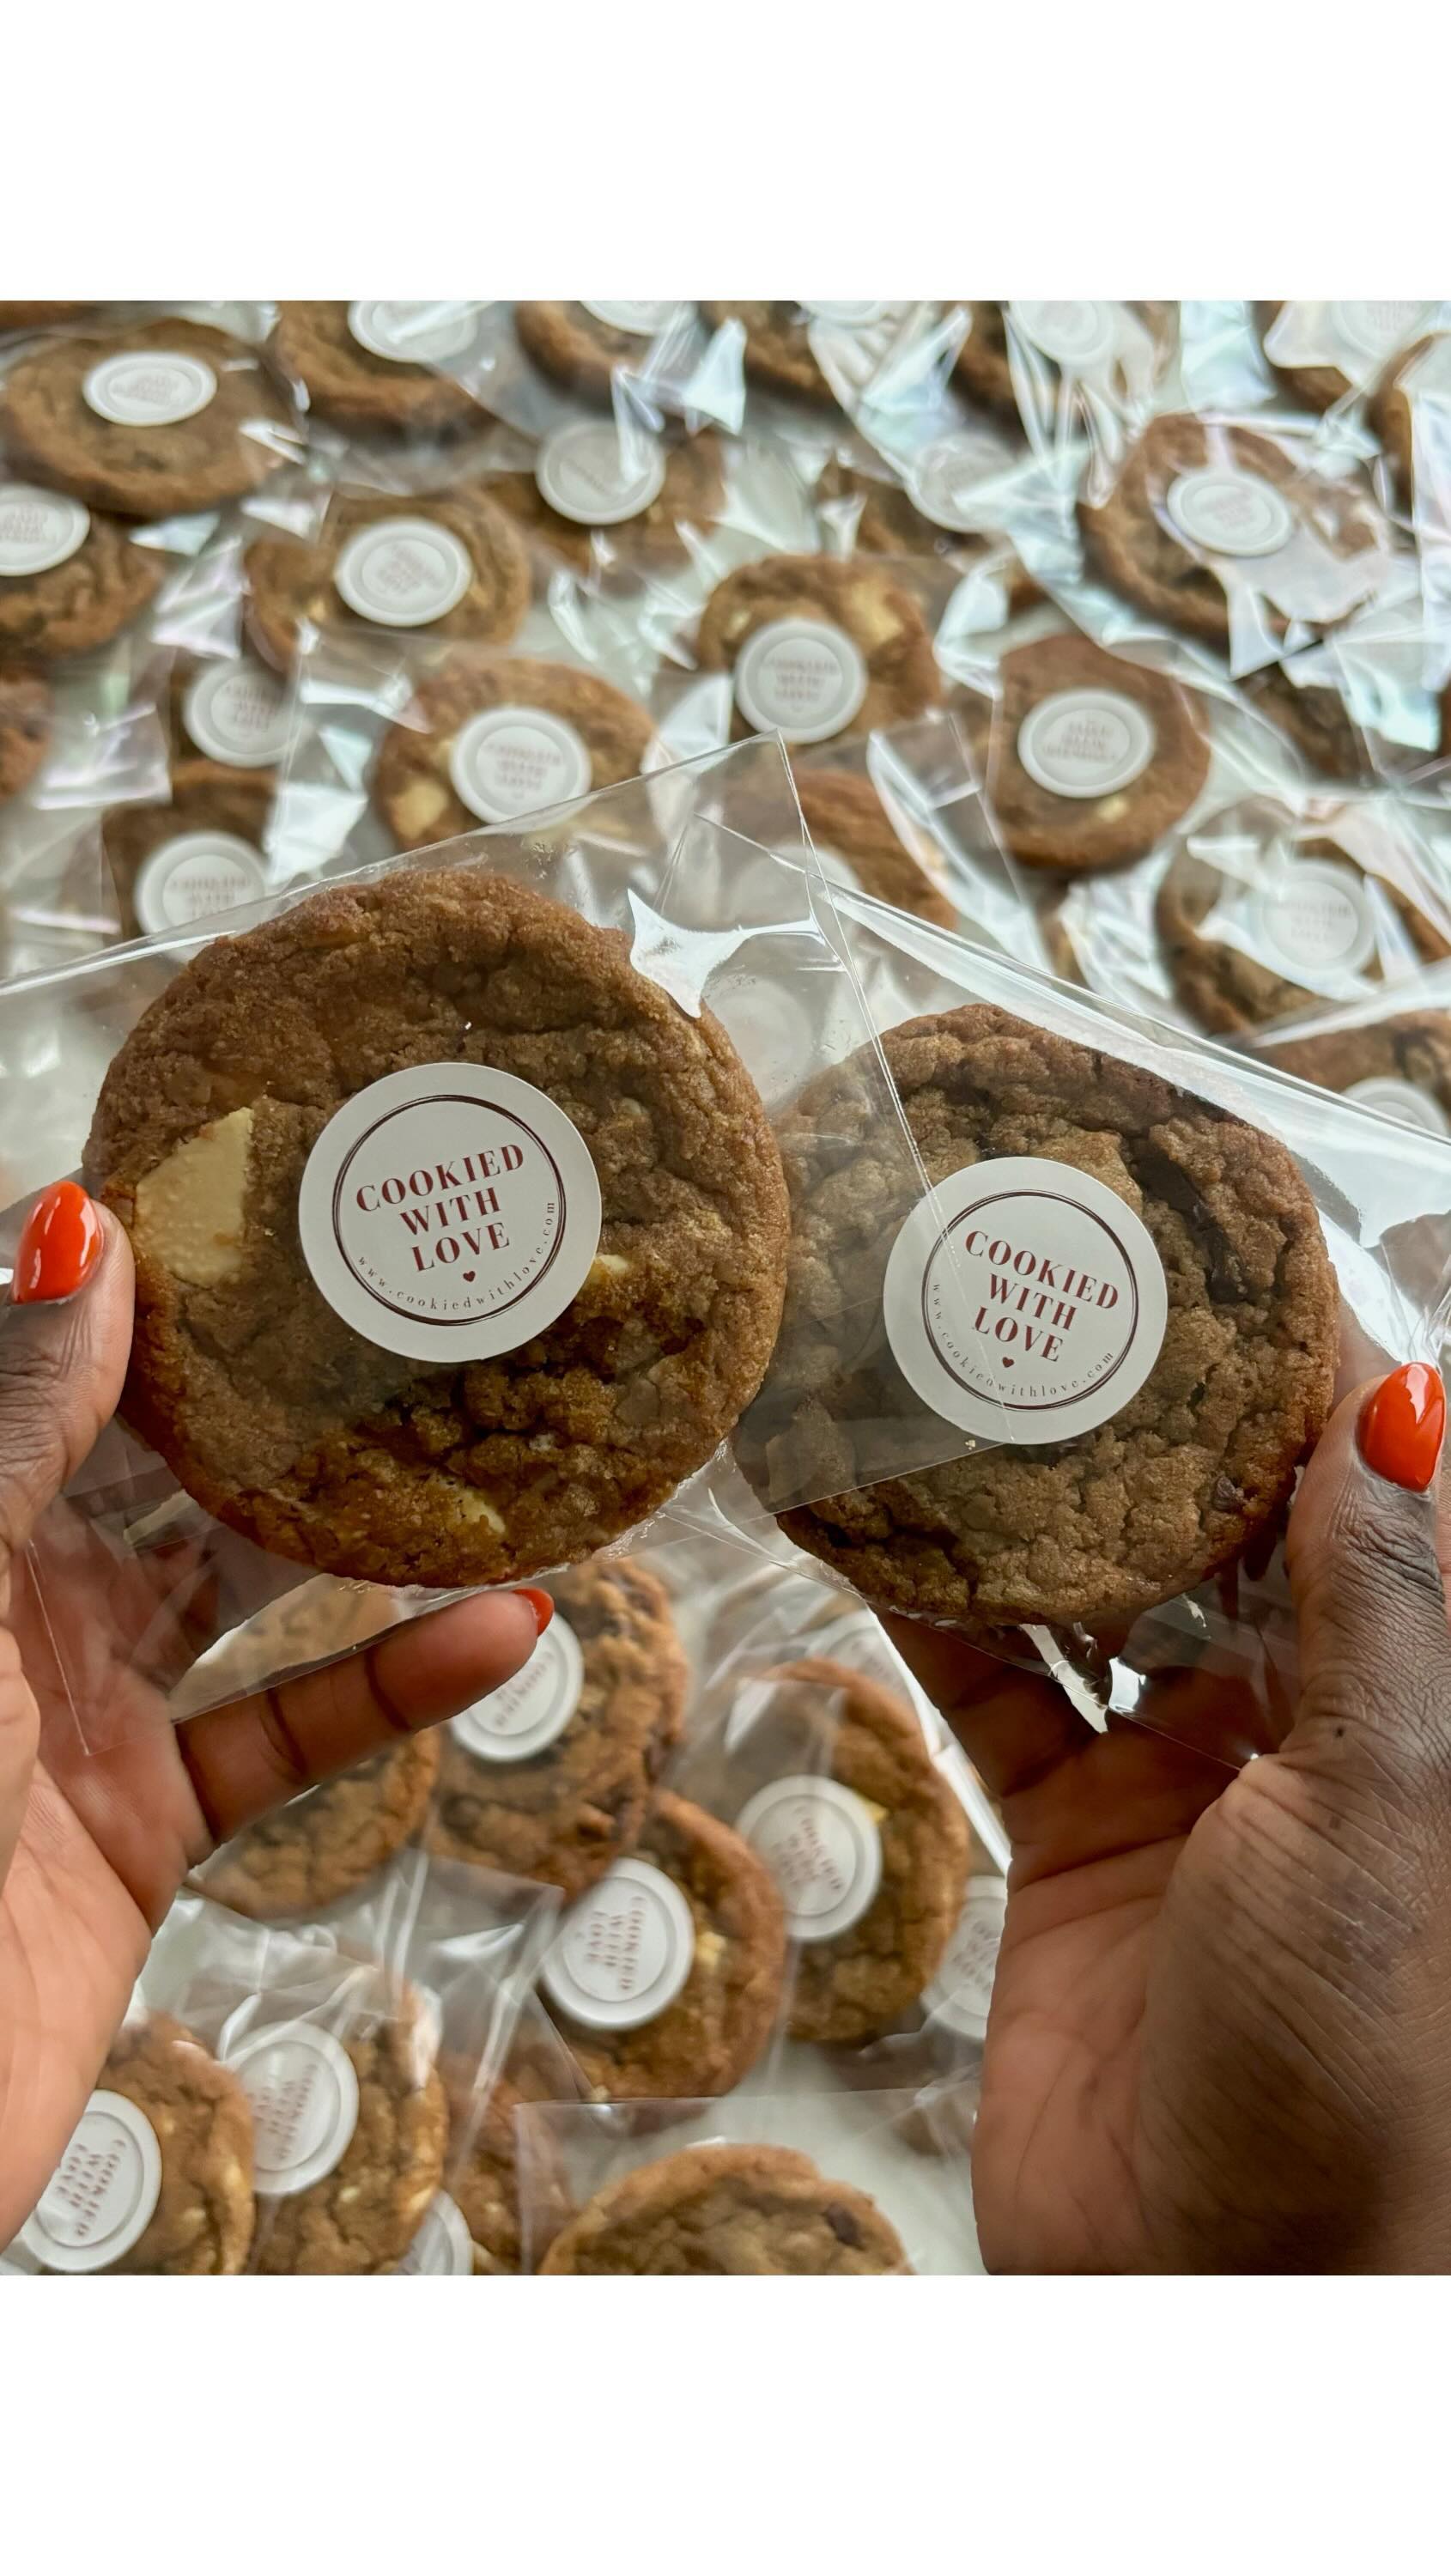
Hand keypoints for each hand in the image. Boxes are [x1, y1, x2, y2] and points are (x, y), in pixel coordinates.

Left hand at [0, 1182, 546, 2249]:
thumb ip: (14, 1419)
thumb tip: (83, 1225)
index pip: (59, 1362)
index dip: (159, 1281)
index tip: (281, 1193)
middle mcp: (8, 1596)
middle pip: (168, 1461)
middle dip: (292, 1389)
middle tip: (425, 1300)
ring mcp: (79, 1711)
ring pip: (249, 1587)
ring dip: (373, 1528)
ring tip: (501, 1442)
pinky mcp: (146, 1827)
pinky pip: (292, 1732)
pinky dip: (400, 1684)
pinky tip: (503, 1629)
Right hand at [890, 1359, 1450, 2271]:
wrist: (1216, 2297)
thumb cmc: (1353, 2067)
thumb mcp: (1385, 1805)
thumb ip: (1379, 1602)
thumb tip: (1400, 1396)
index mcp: (1417, 1708)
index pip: (1363, 1499)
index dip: (1304, 1373)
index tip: (1222, 1249)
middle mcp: (1315, 1728)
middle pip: (1222, 1529)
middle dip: (1147, 1418)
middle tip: (1054, 1285)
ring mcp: (1192, 1784)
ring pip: (1098, 1596)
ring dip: (1028, 1501)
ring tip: (947, 1371)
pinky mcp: (1080, 1847)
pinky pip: (1001, 1697)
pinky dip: (934, 1616)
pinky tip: (868, 1526)